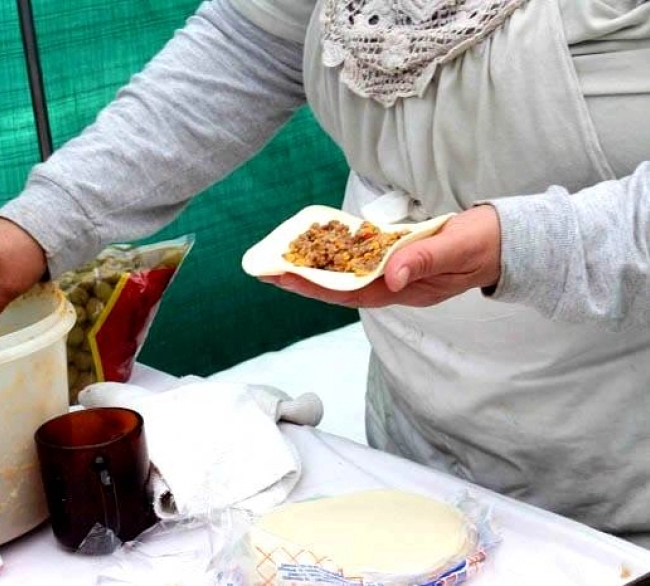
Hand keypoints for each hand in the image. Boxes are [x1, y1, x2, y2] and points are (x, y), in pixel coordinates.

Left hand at [260, 205, 501, 308]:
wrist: (509, 240)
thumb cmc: (486, 244)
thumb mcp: (458, 249)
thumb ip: (425, 260)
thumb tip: (390, 276)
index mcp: (409, 290)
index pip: (353, 292)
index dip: (318, 287)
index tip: (286, 277)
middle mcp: (398, 287)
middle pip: (344, 288)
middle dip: (306, 281)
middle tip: (269, 270)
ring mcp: (399, 275)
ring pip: (350, 276)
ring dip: (318, 270)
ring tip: (285, 260)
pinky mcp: (401, 259)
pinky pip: (363, 260)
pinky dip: (340, 255)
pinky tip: (320, 247)